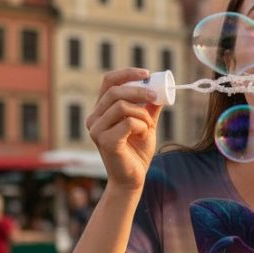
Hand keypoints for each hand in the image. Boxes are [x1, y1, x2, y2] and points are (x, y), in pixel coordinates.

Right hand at [86, 68, 161, 190]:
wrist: (133, 179)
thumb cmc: (137, 153)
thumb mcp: (145, 124)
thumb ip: (148, 108)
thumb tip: (159, 89)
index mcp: (101, 111)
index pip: (108, 82)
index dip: (127, 73)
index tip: (147, 74)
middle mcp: (94, 119)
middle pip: (115, 91)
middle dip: (139, 91)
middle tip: (155, 97)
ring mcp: (97, 130)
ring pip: (122, 106)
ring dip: (142, 114)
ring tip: (149, 126)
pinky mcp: (105, 141)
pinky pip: (128, 123)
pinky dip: (141, 126)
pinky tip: (143, 135)